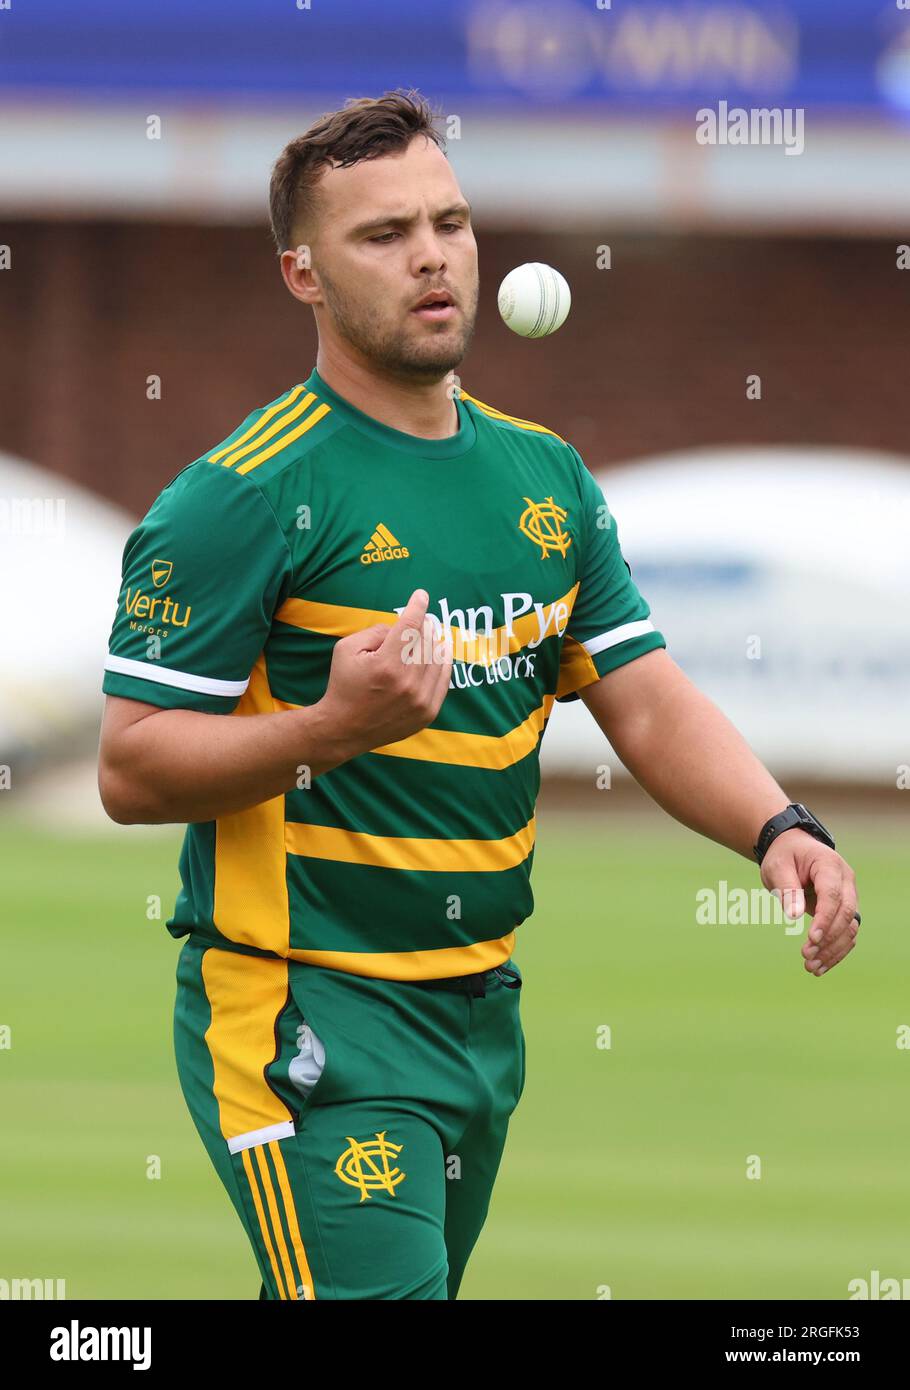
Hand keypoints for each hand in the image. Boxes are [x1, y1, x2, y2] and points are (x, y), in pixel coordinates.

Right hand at [315, 587, 452, 759]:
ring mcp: (420, 700)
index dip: (417, 606)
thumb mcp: (347, 648)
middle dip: (424, 625)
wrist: (345, 729)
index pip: (410, 626)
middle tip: (421, 619)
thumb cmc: (344, 684)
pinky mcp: (428, 713)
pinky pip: (444, 679)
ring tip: (428, 634)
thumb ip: (376, 631)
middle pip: (425, 641)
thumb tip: (402, 626)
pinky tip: (440, 651)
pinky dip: (443, 662)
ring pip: (438, 658)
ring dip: (434, 642)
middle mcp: (407, 683)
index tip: (422, 595)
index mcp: (386, 665)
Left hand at [759, 830, 859, 976]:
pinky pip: (847, 933)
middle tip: (806, 957)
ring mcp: (848, 896)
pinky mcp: (844, 909)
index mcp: (829, 865)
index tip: (812, 940)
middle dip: (828, 938)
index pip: (832, 896)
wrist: (793, 849)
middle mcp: (845, 881)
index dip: (824, 919)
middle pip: (845, 914)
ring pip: (850, 927)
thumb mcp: (777, 867)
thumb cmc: (784, 856)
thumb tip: (794, 915)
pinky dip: (837, 950)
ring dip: (834, 949)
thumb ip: (787, 889)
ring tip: (811, 967)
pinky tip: (821, 966)